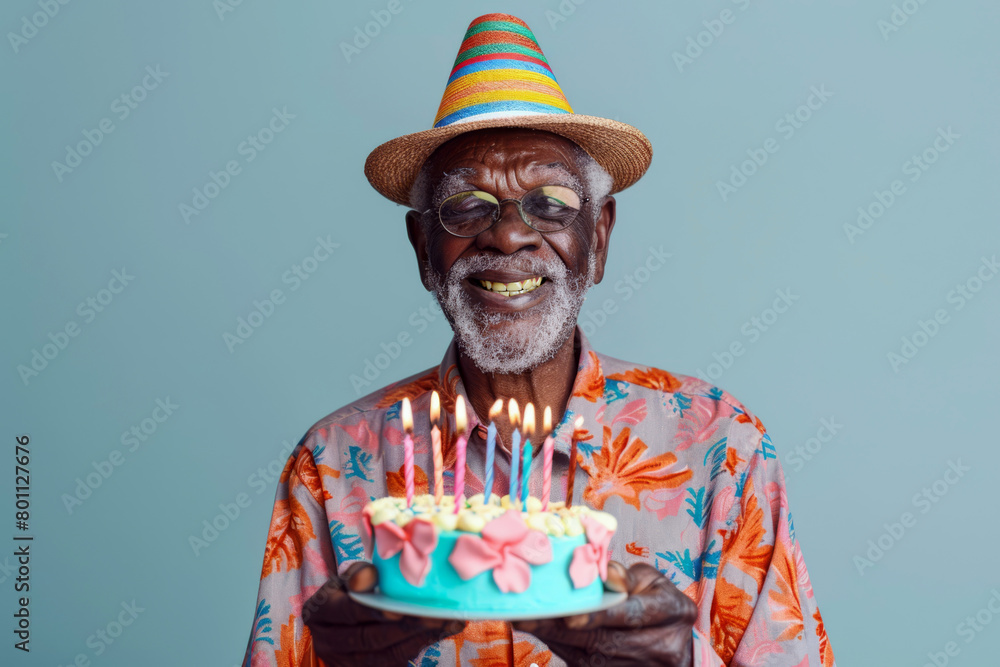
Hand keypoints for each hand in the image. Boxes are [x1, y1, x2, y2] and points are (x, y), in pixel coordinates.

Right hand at [302, 562, 464, 665]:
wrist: (342, 618)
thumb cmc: (348, 590)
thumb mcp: (348, 577)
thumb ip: (359, 575)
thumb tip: (371, 575)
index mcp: (320, 612)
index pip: (348, 612)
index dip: (373, 612)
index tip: (398, 610)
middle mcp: (329, 642)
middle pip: (370, 639)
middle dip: (406, 627)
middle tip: (436, 616)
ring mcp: (346, 662)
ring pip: (385, 656)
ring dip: (419, 639)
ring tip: (447, 622)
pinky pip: (395, 662)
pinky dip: (420, 645)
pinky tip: (441, 631)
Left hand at [513, 561, 696, 666]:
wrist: (679, 644)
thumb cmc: (660, 604)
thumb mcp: (652, 582)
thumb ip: (626, 576)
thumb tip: (605, 572)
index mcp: (670, 611)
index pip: (632, 615)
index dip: (601, 616)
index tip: (571, 617)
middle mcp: (658, 645)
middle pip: (604, 640)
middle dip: (562, 628)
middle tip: (527, 614)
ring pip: (590, 656)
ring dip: (554, 639)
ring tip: (525, 621)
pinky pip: (584, 663)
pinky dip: (560, 647)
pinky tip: (539, 631)